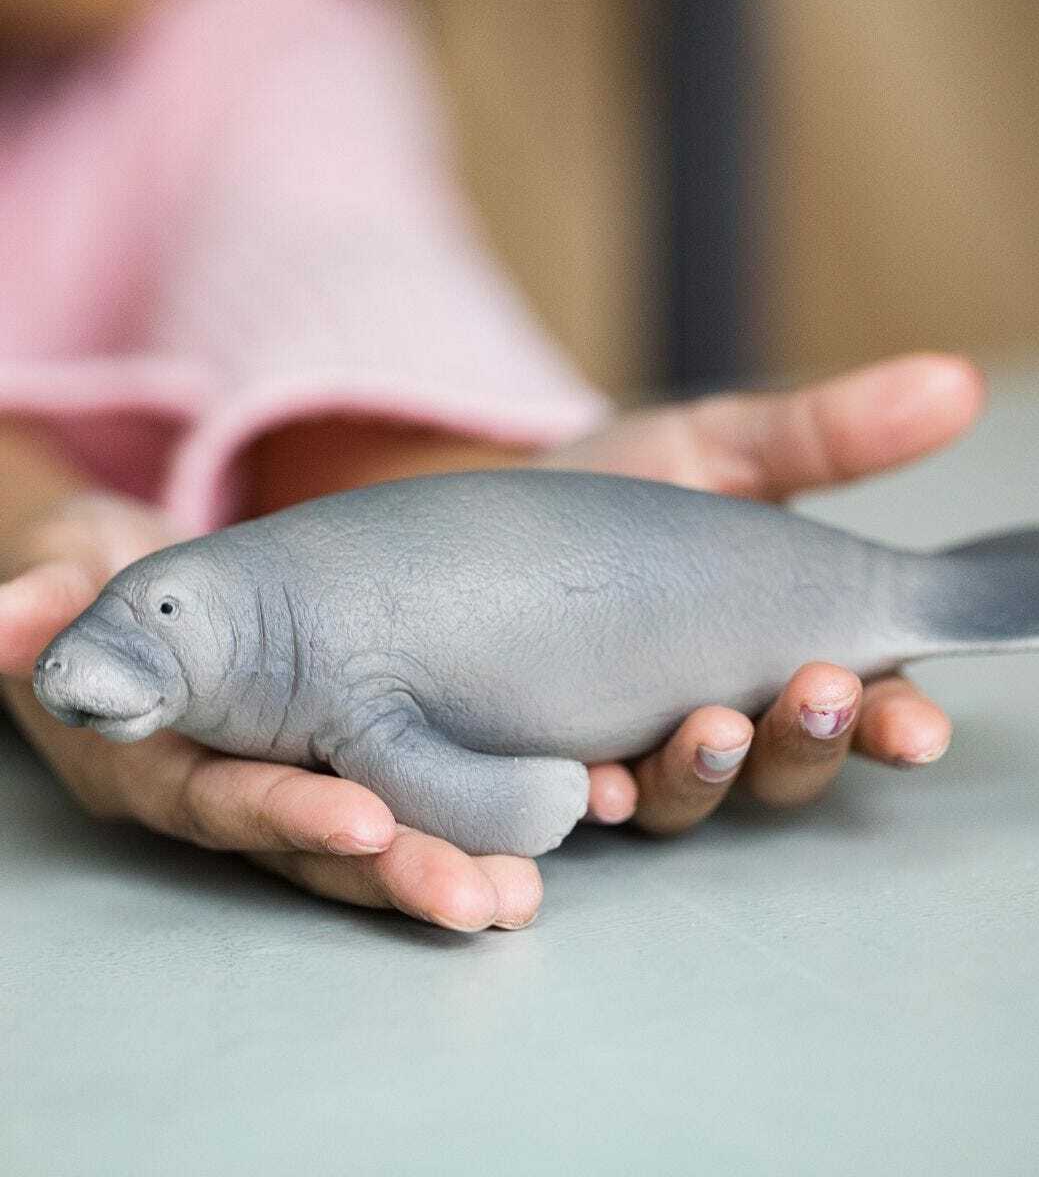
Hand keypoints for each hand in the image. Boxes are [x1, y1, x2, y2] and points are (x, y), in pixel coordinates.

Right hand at [0, 493, 541, 931]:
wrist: (145, 584)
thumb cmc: (96, 574)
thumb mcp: (62, 567)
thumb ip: (44, 593)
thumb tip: (4, 614)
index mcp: (157, 758)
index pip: (222, 798)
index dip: (285, 813)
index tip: (366, 819)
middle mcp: (231, 787)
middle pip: (315, 844)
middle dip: (398, 871)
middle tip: (488, 898)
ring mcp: (290, 780)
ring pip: (371, 839)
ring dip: (450, 862)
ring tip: (527, 891)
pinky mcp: (342, 756)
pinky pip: (410, 794)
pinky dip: (475, 814)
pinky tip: (557, 822)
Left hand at [539, 353, 985, 831]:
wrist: (481, 518)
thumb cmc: (616, 490)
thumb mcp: (716, 447)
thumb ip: (825, 435)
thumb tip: (956, 384)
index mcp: (777, 644)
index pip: (862, 703)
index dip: (896, 722)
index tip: (919, 730)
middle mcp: (719, 709)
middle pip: (788, 764)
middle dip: (810, 742)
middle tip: (818, 695)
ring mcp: (637, 745)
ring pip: (696, 796)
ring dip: (712, 774)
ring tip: (713, 728)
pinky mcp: (555, 760)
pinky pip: (587, 802)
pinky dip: (603, 799)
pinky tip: (599, 784)